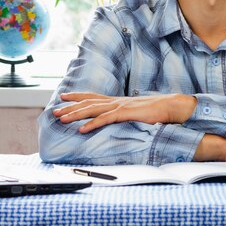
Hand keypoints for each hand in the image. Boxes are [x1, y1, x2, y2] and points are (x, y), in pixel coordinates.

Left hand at [53, 92, 197, 133]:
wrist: (171, 106)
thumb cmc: (157, 111)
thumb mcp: (137, 112)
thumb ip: (126, 114)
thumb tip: (119, 119)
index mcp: (118, 101)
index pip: (93, 96)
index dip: (77, 96)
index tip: (63, 96)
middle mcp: (116, 101)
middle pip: (88, 102)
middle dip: (70, 107)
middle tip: (54, 111)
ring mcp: (120, 106)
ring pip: (93, 109)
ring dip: (76, 114)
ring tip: (62, 119)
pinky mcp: (126, 113)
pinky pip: (106, 119)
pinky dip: (92, 124)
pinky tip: (82, 129)